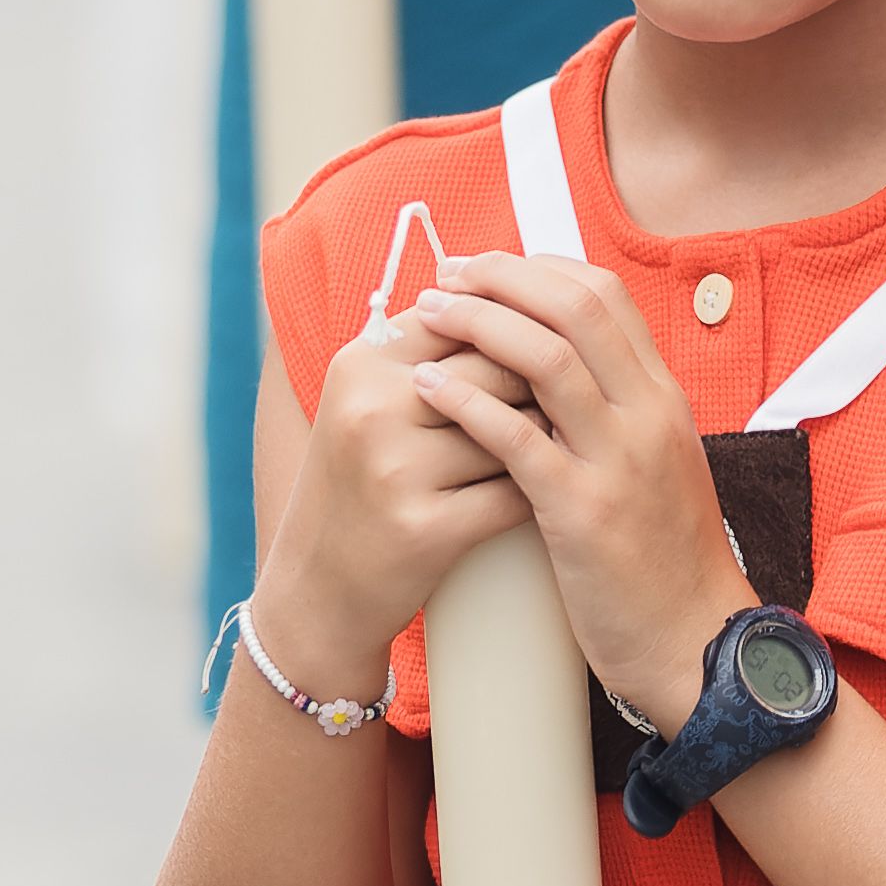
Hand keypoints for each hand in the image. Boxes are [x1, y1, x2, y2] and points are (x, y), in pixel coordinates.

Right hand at [253, 308, 539, 691]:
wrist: (317, 589)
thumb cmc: (358, 483)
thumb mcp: (367, 403)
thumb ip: (425, 348)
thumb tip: (515, 296)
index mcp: (360, 364)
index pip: (463, 315)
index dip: (514, 330)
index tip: (545, 347)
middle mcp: (372, 409)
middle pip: (497, 368)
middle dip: (541, 383)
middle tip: (568, 400)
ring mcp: (396, 471)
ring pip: (513, 431)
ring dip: (549, 437)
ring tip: (565, 443)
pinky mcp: (425, 529)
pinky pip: (515, 493)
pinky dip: (542, 492)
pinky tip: (552, 491)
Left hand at [406, 254, 756, 735]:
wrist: (694, 643)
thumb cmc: (663, 559)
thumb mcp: (656, 464)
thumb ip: (616, 411)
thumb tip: (556, 364)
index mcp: (663, 397)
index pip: (605, 294)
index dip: (538, 268)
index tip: (486, 267)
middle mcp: (648, 415)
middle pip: (574, 307)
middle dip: (500, 278)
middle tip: (446, 275)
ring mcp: (618, 461)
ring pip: (546, 358)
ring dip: (476, 324)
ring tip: (425, 316)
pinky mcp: (583, 511)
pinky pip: (517, 438)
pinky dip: (467, 402)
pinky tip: (427, 388)